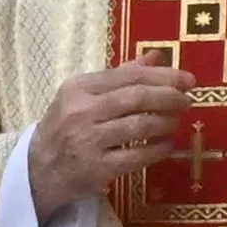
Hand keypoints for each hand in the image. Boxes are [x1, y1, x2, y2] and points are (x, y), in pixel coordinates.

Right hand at [22, 61, 193, 215]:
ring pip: (140, 126)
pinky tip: (167, 144)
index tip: (188, 80)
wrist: (38, 169)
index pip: (129, 76)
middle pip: (137, 98)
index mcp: (79, 87)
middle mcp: (81, 111)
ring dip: (166, 123)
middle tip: (187, 101)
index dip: (164, 76)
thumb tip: (157, 57)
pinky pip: (138, 157)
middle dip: (169, 97)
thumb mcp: (84, 95)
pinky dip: (159, 149)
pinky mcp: (96, 169)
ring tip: (175, 122)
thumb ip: (121, 76)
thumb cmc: (66, 127)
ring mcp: (88, 141)